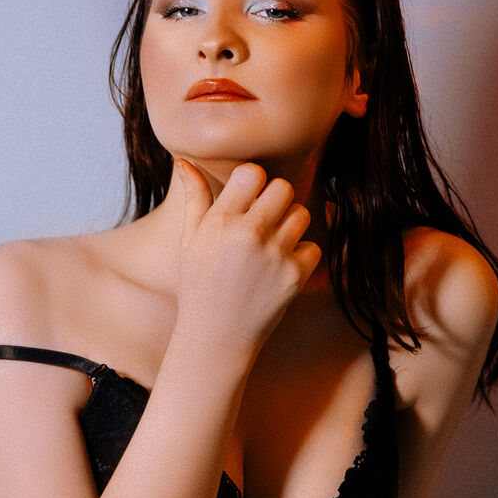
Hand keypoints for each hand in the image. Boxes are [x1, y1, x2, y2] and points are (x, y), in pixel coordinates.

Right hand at [172, 159, 321, 356]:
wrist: (217, 337)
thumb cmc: (199, 285)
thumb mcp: (190, 241)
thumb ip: (194, 198)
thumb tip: (185, 161)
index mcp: (220, 222)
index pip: (253, 173)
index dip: (254, 182)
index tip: (248, 198)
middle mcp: (248, 235)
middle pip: (284, 188)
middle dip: (276, 199)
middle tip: (265, 217)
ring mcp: (274, 256)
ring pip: (302, 214)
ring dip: (291, 224)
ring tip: (274, 241)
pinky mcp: (295, 276)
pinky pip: (313, 246)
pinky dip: (301, 254)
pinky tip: (281, 267)